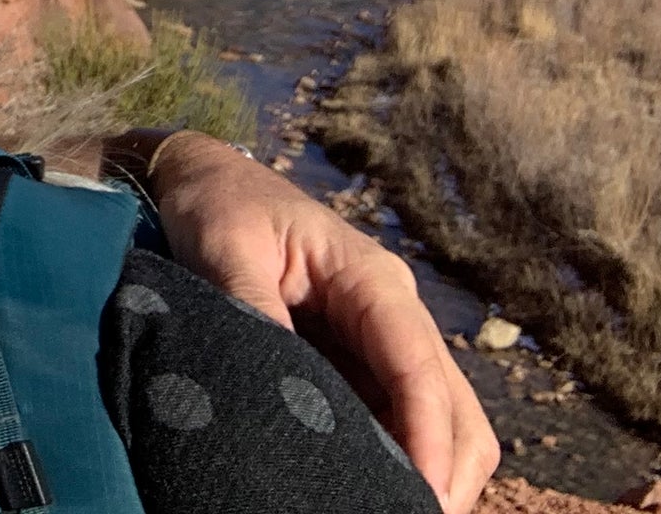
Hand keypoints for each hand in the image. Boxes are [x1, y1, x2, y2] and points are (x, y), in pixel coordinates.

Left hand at [148, 132, 497, 513]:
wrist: (203, 180)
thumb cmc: (217, 206)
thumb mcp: (224, 247)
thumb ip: (255, 310)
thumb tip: (285, 388)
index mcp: (372, 280)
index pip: (420, 368)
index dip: (428, 438)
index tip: (422, 496)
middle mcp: (394, 311)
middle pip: (457, 409)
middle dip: (443, 470)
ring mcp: (383, 338)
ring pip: (441, 422)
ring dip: (425, 469)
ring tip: (381, 507)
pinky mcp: (362, 360)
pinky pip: (398, 418)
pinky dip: (396, 458)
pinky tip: (358, 484)